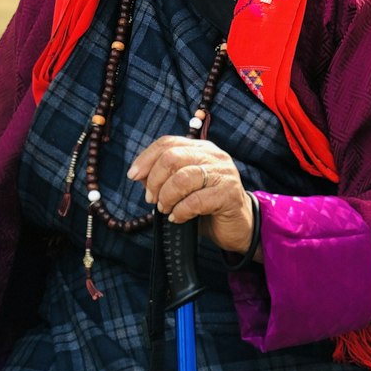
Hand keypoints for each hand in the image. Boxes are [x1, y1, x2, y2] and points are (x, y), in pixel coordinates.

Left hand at [127, 136, 257, 257]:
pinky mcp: (230, 193)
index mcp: (201, 149)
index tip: (133, 175)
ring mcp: (224, 172)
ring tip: (165, 209)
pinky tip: (178, 217)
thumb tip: (139, 175)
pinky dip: (181, 211)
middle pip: (172, 157)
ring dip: (167, 196)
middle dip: (155, 180)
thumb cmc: (207, 207)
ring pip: (183, 178)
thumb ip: (161, 179)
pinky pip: (196, 200)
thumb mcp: (181, 189)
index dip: (146, 158)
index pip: (167, 143)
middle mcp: (214, 155)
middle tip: (152, 199)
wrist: (237, 227)